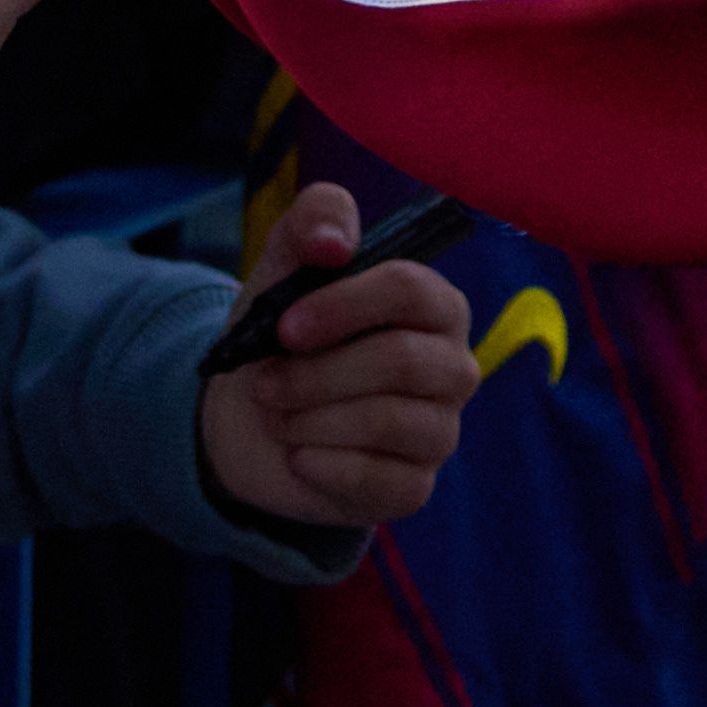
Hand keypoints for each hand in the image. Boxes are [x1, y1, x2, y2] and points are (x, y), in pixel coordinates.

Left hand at [197, 181, 485, 535]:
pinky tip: (297, 454)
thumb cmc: (287, 332)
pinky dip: (320, 465)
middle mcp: (453, 366)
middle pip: (400, 361)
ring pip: (388, 421)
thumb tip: (334, 243)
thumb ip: (314, 220)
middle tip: (265, 381)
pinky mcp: (415, 486)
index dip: (344, 306)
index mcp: (433, 304)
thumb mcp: (286, 263)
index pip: (410, 290)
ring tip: (278, 414)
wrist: (253, 417)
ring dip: (311, 418)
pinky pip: (379, 479)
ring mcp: (440, 431)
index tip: (286, 327)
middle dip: (316, 373)